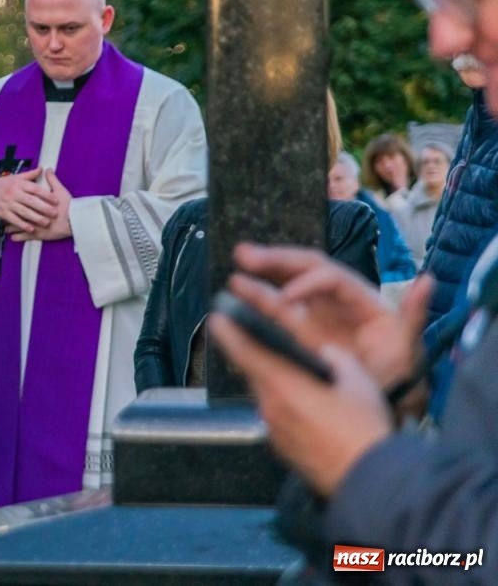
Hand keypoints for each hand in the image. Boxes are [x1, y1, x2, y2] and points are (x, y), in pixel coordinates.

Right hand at [0, 169, 55, 229]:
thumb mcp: (14, 177)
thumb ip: (29, 175)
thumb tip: (41, 169)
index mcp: (17, 183)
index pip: (34, 189)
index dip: (46, 194)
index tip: (55, 199)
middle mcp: (13, 193)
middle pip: (31, 201)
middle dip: (44, 208)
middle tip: (55, 213)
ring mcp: (7, 203)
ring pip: (24, 211)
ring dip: (36, 218)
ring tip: (46, 222)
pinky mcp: (3, 212)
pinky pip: (14, 219)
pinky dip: (23, 225)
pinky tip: (31, 228)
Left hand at [10, 170, 72, 242]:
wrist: (75, 220)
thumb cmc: (68, 206)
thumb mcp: (60, 190)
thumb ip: (51, 180)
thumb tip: (47, 170)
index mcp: (36, 201)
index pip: (22, 199)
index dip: (13, 198)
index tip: (7, 197)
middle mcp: (33, 213)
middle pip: (17, 211)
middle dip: (9, 211)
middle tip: (2, 211)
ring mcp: (34, 224)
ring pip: (19, 224)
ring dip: (11, 225)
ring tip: (5, 225)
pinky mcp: (38, 234)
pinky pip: (25, 236)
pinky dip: (18, 237)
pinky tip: (13, 237)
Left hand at [209, 315, 391, 496]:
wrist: (369, 482)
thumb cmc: (363, 428)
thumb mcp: (358, 381)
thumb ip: (335, 358)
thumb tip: (324, 352)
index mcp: (282, 385)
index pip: (242, 352)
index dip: (227, 333)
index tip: (217, 318)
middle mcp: (268, 407)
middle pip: (254, 375)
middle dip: (258, 359)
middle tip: (269, 345)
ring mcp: (273, 431)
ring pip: (265, 398)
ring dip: (274, 385)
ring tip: (297, 379)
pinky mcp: (281, 450)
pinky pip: (276, 419)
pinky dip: (284, 408)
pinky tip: (308, 411)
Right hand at [232, 244, 429, 390]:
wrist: (384, 409)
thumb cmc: (398, 378)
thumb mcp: (408, 348)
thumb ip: (413, 315)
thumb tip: (427, 280)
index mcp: (361, 299)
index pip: (331, 277)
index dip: (308, 283)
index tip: (287, 297)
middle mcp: (336, 301)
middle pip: (303, 269)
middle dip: (274, 260)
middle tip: (244, 255)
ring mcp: (317, 315)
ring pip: (285, 286)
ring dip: (260, 276)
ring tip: (236, 272)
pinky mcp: (301, 332)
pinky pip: (277, 312)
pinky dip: (257, 302)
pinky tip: (236, 297)